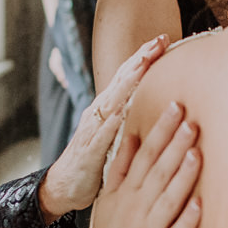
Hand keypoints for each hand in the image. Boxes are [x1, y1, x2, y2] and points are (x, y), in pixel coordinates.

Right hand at [41, 36, 167, 217]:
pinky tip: (123, 110)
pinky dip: (112, 120)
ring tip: (144, 64)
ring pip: (112, 100)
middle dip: (140, 59)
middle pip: (121, 80)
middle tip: (159, 40)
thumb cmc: (95, 162)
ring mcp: (92, 130)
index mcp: (108, 109)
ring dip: (128, 82)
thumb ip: (131, 119)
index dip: (144, 57)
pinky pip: (101, 133)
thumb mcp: (117, 136)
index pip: (128, 77)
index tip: (164, 40)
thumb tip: (160, 106)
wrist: (64, 187)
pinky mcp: (89, 151)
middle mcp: (99, 114)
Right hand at [67, 102, 200, 227]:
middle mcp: (136, 209)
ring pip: (168, 199)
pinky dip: (187, 219)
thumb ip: (120, 168)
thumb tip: (131, 134)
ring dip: (182, 176)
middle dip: (175, 145)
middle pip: (157, 172)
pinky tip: (200, 204)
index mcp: (125, 193)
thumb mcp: (107, 199)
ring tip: (198, 152)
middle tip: (192, 119)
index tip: (176, 106)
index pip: (144, 155)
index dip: (160, 131)